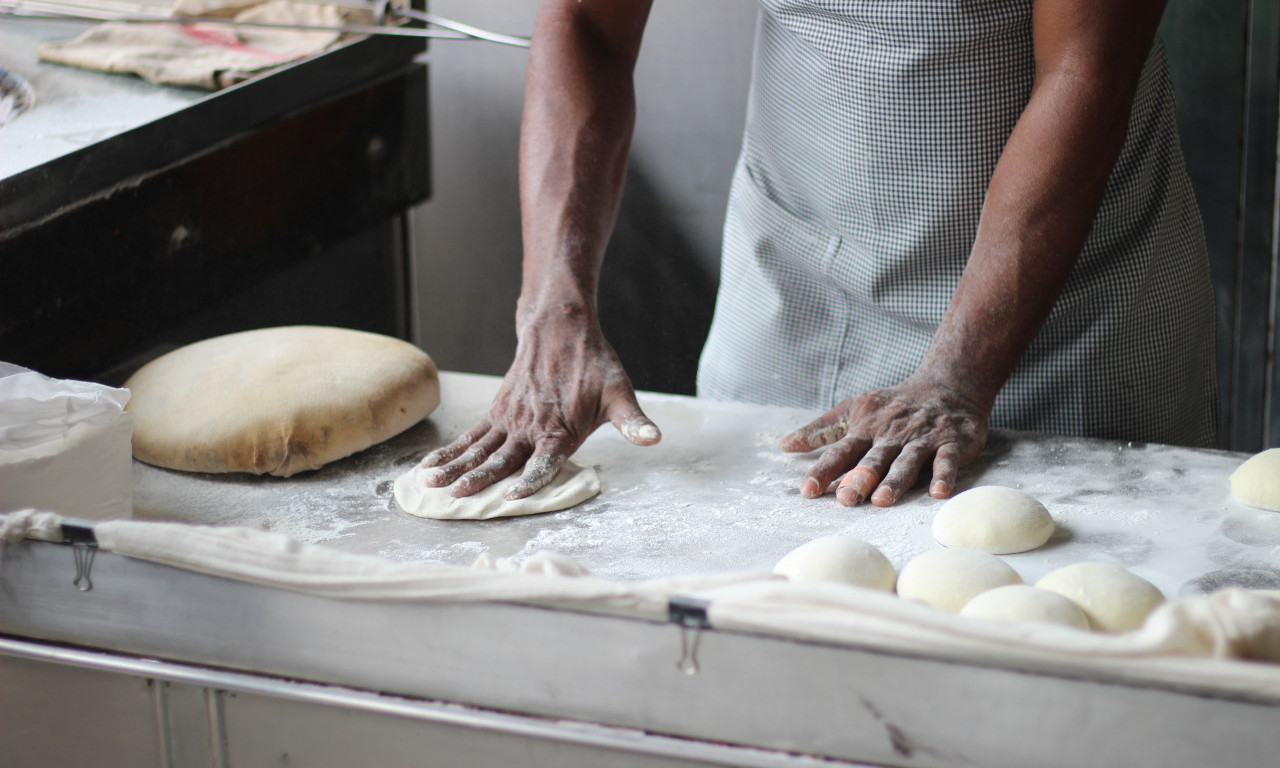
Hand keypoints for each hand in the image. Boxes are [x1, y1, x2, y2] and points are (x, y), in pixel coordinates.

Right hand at [419, 312, 659, 499]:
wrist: (561, 328)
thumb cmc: (594, 365)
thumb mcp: (620, 393)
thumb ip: (633, 422)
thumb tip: (654, 438)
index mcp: (561, 429)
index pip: (544, 460)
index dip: (531, 478)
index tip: (513, 495)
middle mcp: (531, 427)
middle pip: (502, 458)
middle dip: (478, 479)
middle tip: (457, 497)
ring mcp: (510, 419)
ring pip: (479, 448)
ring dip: (455, 467)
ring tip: (432, 485)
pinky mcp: (497, 412)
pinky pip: (471, 435)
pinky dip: (450, 451)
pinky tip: (431, 467)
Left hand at [779, 379, 987, 506]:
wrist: (948, 385)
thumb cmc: (893, 404)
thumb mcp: (853, 409)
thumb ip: (821, 430)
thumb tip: (784, 444)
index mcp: (866, 428)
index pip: (841, 451)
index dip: (824, 470)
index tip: (807, 490)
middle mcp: (892, 434)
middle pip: (874, 458)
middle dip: (859, 478)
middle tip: (845, 498)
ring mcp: (922, 438)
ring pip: (907, 461)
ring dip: (895, 480)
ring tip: (882, 499)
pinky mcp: (952, 442)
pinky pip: (947, 459)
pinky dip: (943, 474)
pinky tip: (938, 492)